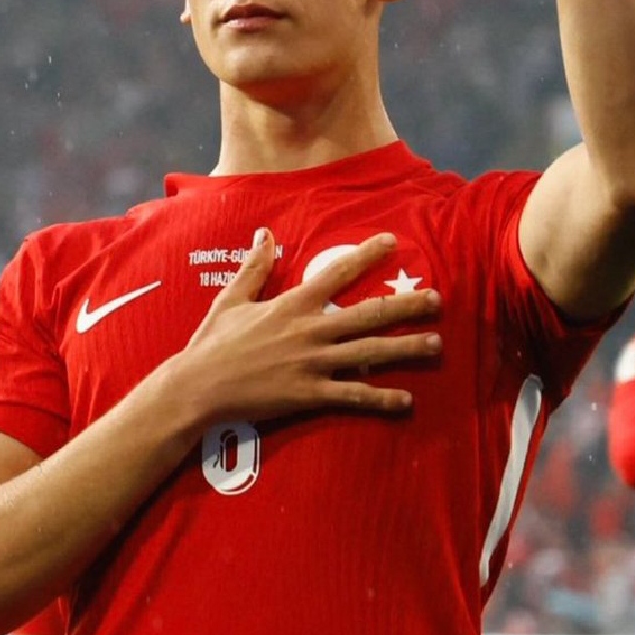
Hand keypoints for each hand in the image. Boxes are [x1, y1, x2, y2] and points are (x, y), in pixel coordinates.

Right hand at [185, 231, 440, 419]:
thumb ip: (256, 267)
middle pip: (369, 314)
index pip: (338, 272)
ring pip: (370, 354)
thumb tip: (266, 233)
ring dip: (406, 349)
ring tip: (436, 345)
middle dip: (406, 306)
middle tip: (438, 300)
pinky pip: (354, 397)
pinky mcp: (310, 395)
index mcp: (293, 304)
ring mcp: (313, 364)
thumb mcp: (232, 299)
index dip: (368, 255)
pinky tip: (407, 400)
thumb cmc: (212, 344)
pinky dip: (382, 399)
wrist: (196, 389)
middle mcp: (310, 331)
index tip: (394, 241)